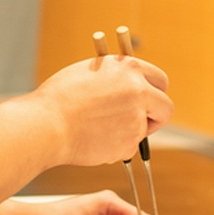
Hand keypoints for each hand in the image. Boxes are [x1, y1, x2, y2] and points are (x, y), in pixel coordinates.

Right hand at [31, 55, 172, 166]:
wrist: (47, 123)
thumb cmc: (61, 97)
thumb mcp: (92, 71)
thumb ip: (117, 76)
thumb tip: (130, 83)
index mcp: (130, 68)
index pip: (160, 80)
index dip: (155, 92)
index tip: (149, 100)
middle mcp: (139, 90)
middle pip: (166, 107)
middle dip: (156, 116)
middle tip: (141, 121)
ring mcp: (136, 117)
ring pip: (143, 130)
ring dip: (128, 132)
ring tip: (98, 128)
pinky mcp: (130, 142)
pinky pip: (129, 147)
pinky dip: (116, 146)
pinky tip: (94, 138)